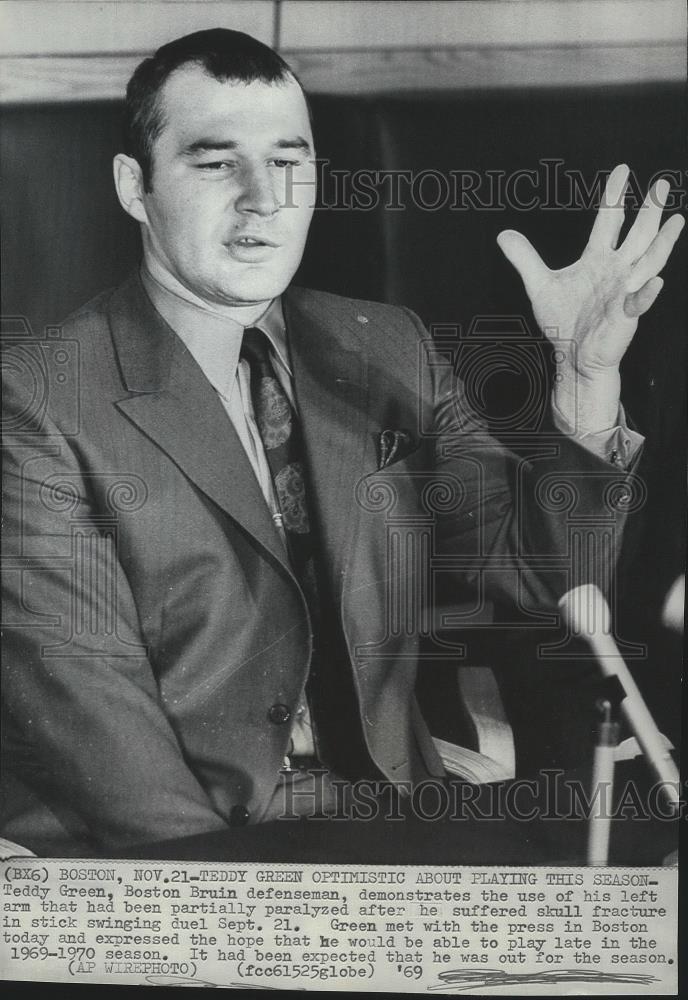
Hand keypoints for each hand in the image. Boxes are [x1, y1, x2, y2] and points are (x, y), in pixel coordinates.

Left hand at [497, 165, 683, 428]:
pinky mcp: (625, 316)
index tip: (623, 169)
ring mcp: (623, 291)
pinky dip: (645, 294)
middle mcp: (616, 270)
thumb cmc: (564, 320)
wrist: (572, 354)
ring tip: (676, 221)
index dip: (614, 195)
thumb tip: (504, 234)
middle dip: (649, 210)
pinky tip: (654, 282)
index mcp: (598, 259)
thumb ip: (525, 258)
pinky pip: (638, 303)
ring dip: (662, 243)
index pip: (609, 220)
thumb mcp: (539, 284)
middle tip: (662, 183)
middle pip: (637, 234)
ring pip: (648, 262)